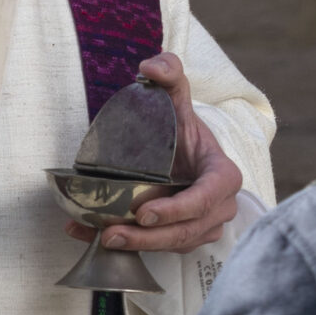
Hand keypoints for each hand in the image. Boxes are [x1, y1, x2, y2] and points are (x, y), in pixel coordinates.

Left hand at [64, 52, 243, 256]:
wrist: (184, 153)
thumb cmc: (183, 129)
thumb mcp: (177, 98)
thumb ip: (170, 74)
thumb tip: (151, 66)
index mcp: (223, 176)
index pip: (206, 198)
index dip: (178, 210)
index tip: (145, 213)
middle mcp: (220, 207)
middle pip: (187, 230)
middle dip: (149, 236)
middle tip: (113, 233)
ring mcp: (205, 227)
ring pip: (174, 245)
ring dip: (138, 246)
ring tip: (102, 238)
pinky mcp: (185, 239)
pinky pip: (159, 249)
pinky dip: (126, 247)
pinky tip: (92, 238)